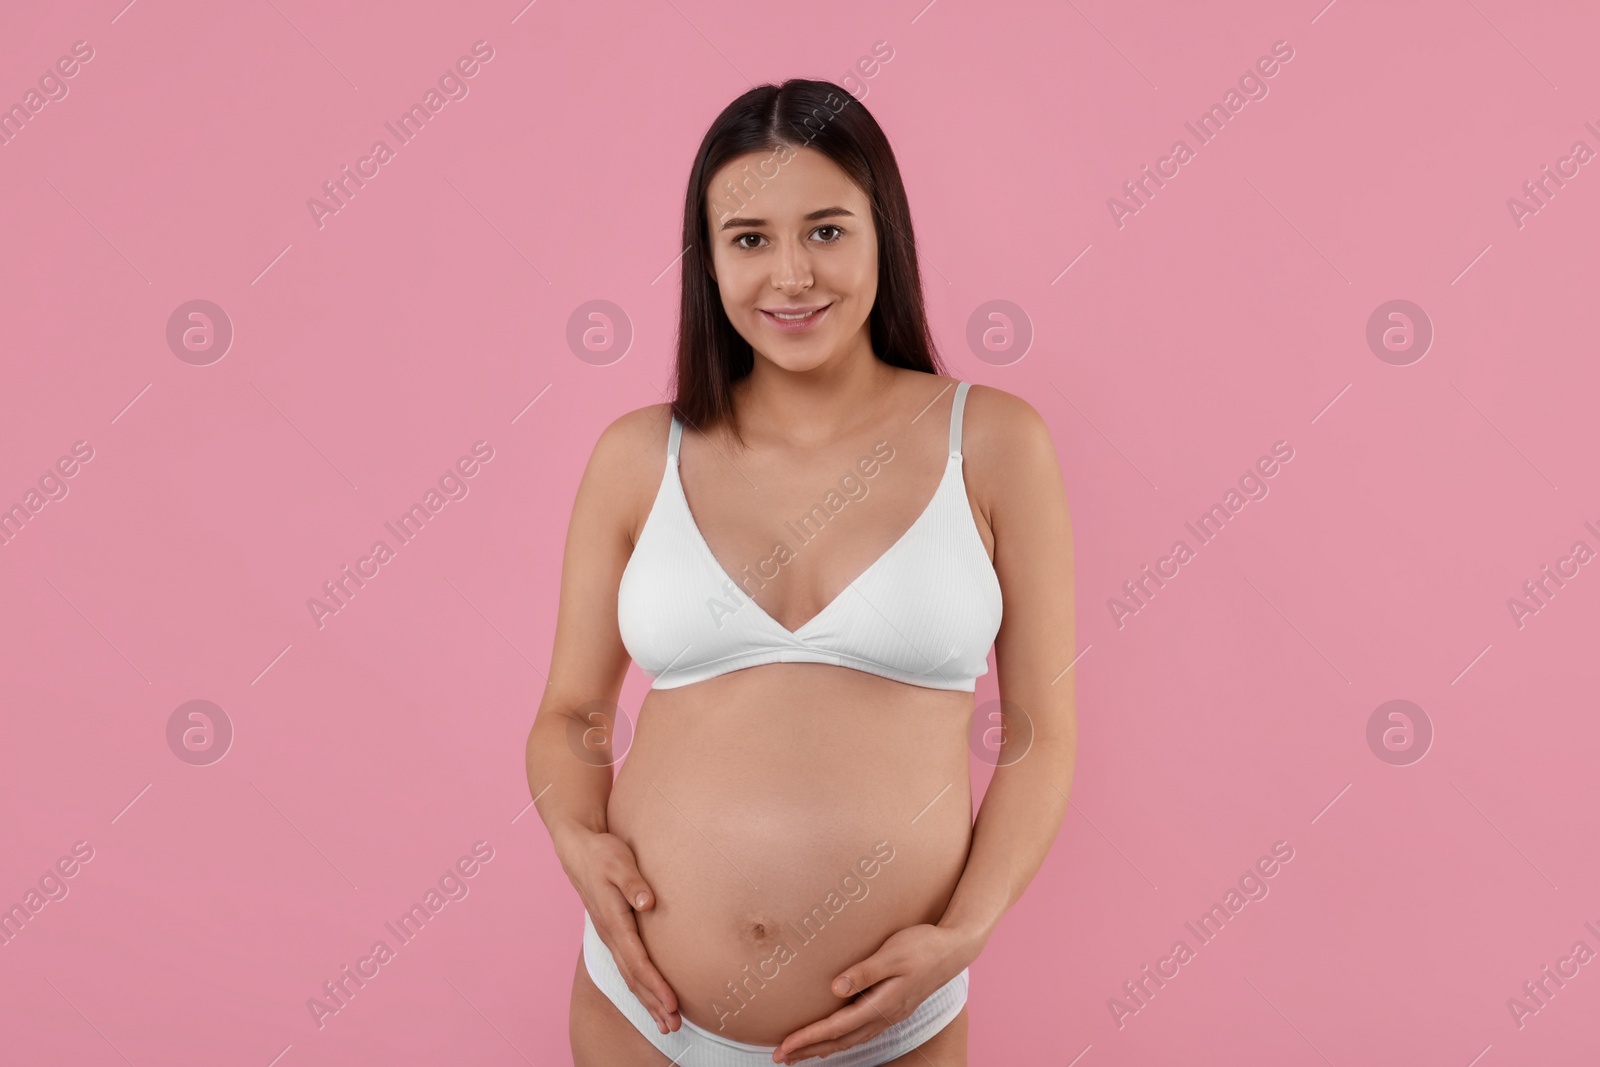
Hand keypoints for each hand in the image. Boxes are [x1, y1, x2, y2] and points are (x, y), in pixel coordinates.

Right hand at [555, 826, 680, 1033]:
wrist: (578, 850)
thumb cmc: (602, 853)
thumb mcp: (619, 861)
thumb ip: (633, 883)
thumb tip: (647, 903)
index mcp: (614, 922)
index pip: (637, 962)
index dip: (655, 985)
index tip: (672, 1004)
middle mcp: (610, 935)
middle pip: (633, 978)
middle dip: (653, 1004)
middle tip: (673, 1026)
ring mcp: (610, 937)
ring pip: (629, 976)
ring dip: (647, 1001)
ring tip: (666, 1023)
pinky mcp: (613, 934)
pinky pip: (627, 967)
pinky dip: (640, 986)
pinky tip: (650, 997)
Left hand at [771, 923, 975, 1064]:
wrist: (953, 949)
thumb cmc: (922, 946)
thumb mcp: (893, 953)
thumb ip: (865, 971)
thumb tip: (836, 988)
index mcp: (883, 1004)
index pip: (838, 1027)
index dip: (809, 1037)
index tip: (785, 1045)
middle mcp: (884, 1016)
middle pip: (840, 1040)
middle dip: (809, 1050)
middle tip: (779, 1057)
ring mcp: (889, 1015)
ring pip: (850, 1039)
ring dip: (822, 1048)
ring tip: (798, 1054)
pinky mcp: (891, 1008)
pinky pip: (859, 1032)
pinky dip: (840, 1039)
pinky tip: (831, 1039)